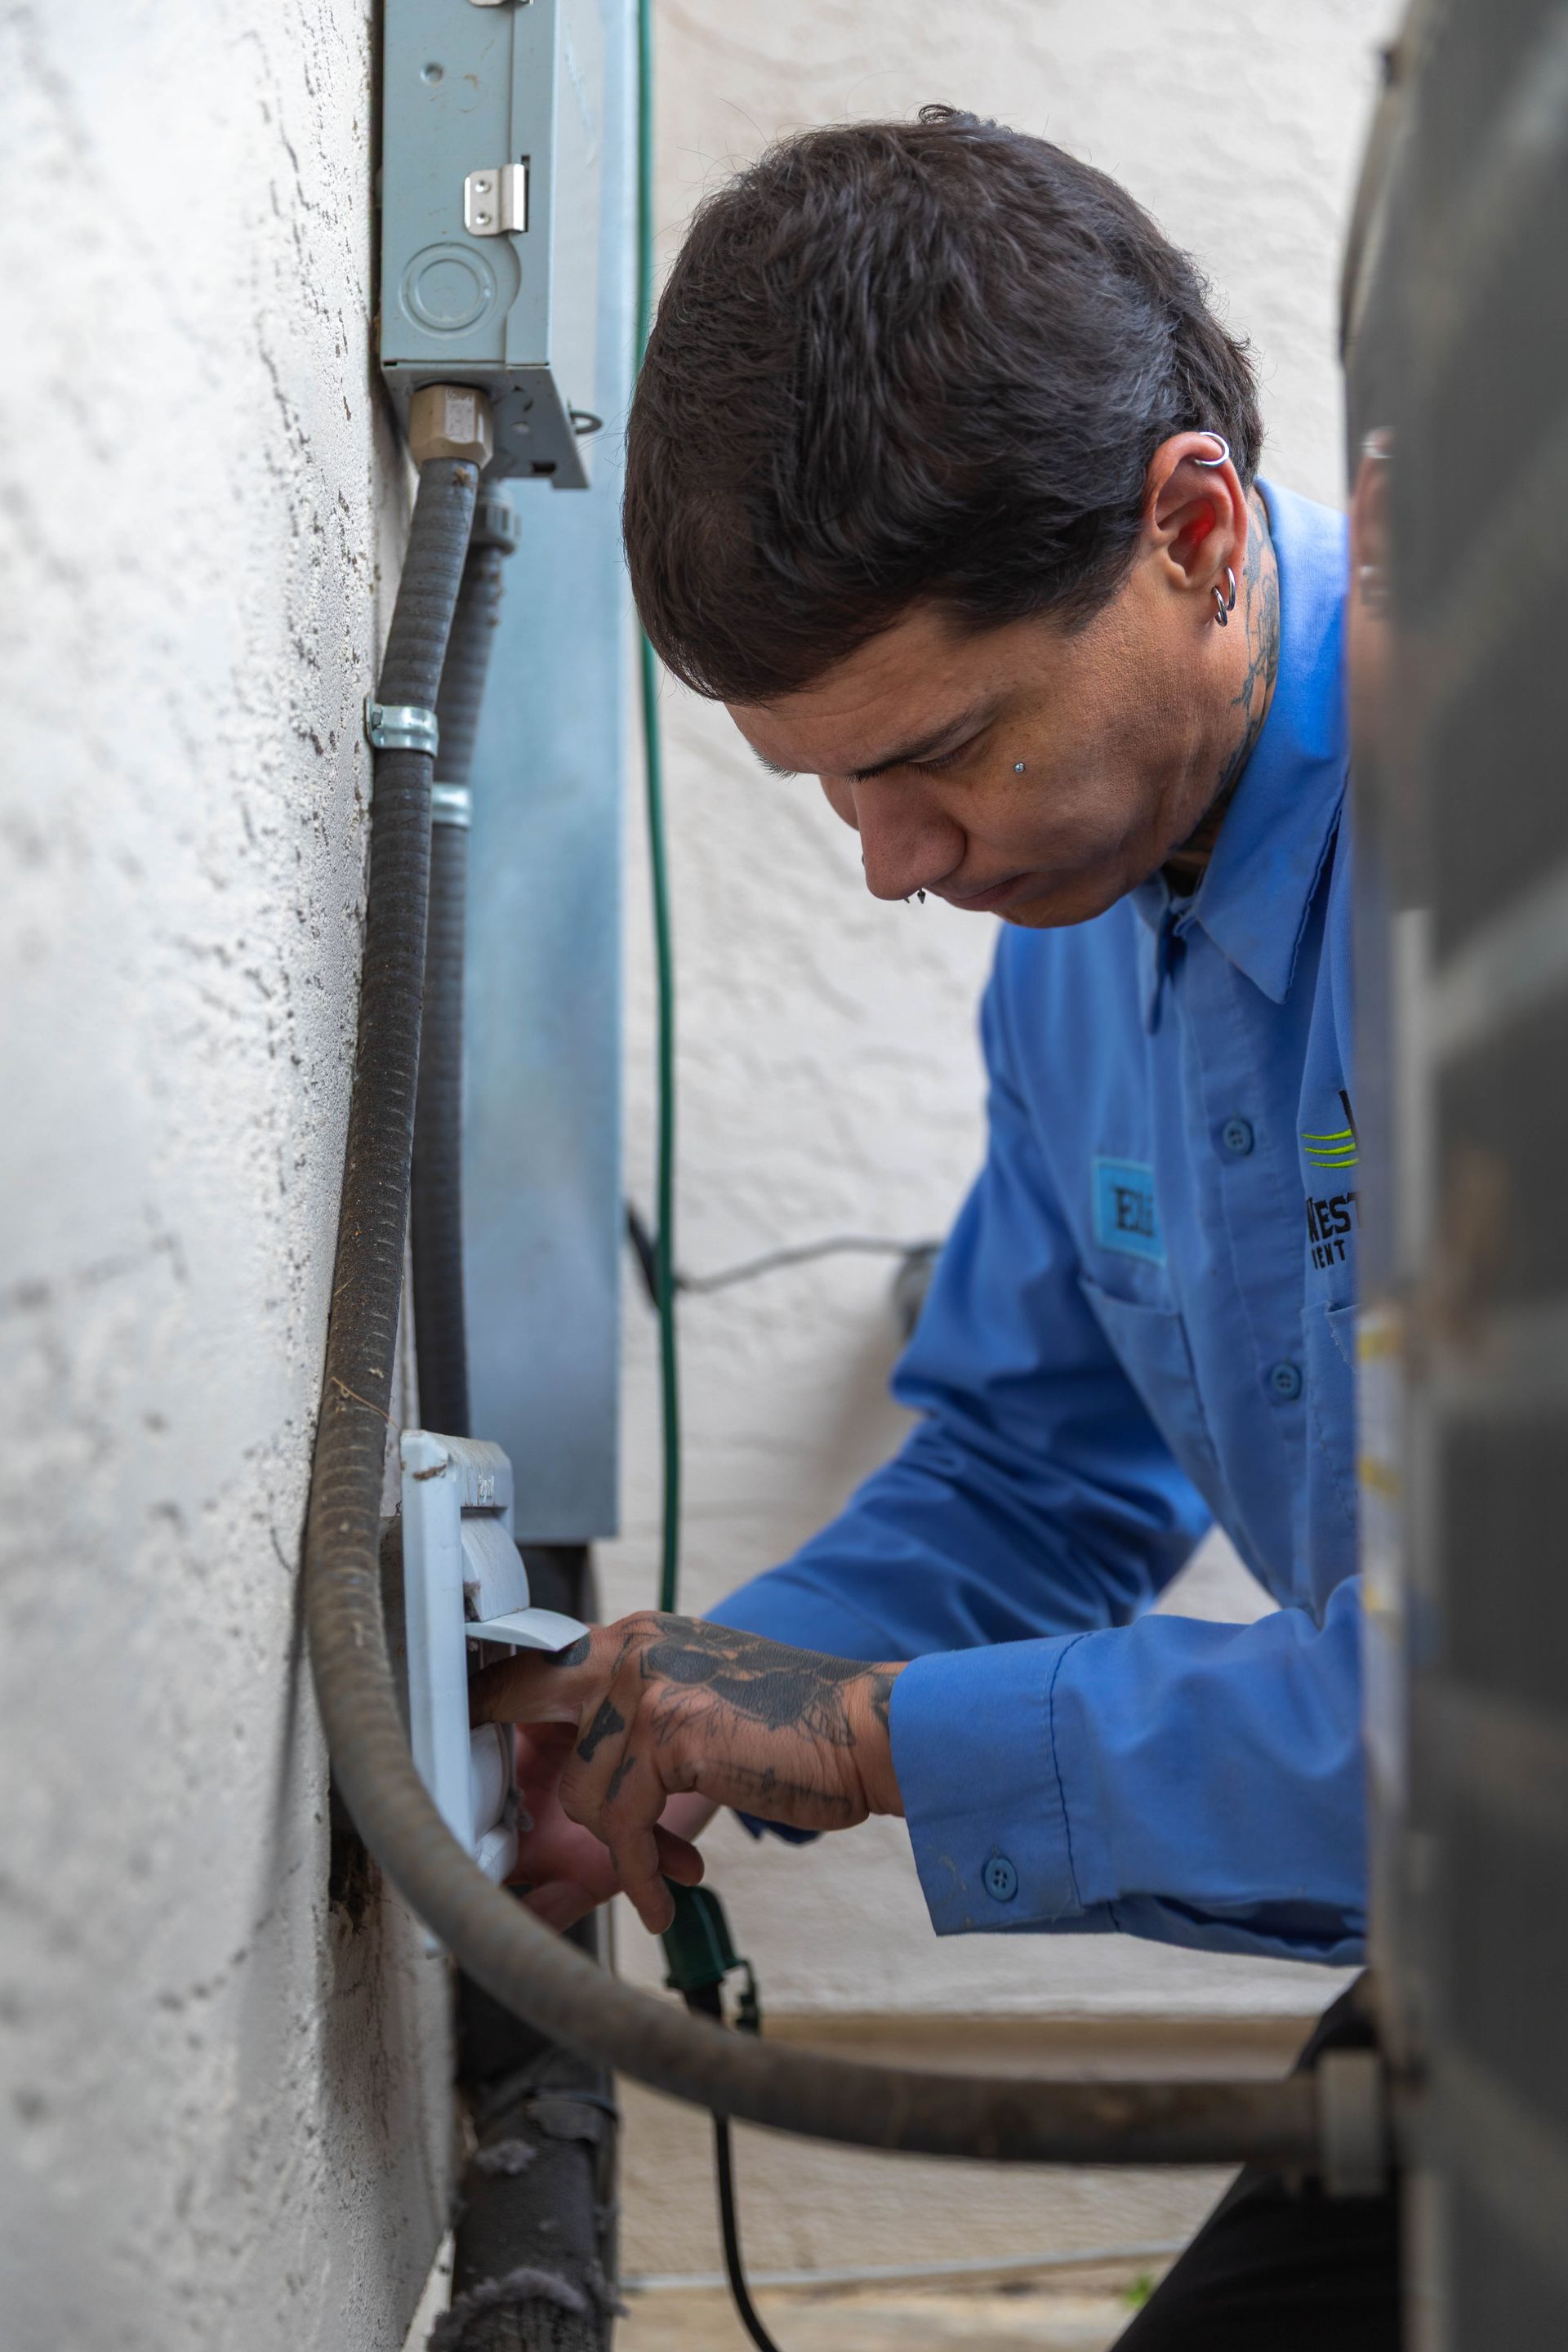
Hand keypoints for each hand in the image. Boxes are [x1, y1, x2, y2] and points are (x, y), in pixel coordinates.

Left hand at [471, 1615, 904, 1933]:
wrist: (865, 1732)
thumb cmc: (793, 1732)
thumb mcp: (700, 1700)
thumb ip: (638, 1716)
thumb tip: (576, 1771)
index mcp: (636, 1635)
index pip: (537, 1659)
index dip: (496, 1704)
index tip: (469, 1743)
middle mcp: (630, 1647)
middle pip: (518, 1697)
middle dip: (492, 1755)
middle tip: (487, 1818)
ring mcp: (644, 1686)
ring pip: (581, 1790)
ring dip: (620, 1847)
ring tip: (662, 1873)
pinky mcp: (666, 1735)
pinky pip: (623, 1826)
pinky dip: (641, 1874)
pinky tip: (664, 1900)